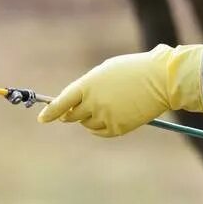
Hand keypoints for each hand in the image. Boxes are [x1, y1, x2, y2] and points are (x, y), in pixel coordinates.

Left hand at [37, 44, 202, 136]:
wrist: (160, 80)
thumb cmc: (133, 70)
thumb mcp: (105, 72)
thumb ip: (88, 87)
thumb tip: (75, 104)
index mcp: (87, 85)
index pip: (62, 102)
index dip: (50, 112)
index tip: (42, 119)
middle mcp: (93, 103)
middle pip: (72, 116)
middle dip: (73, 113)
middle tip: (80, 109)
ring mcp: (104, 116)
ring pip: (87, 124)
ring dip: (90, 118)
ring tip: (108, 105)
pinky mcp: (117, 128)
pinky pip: (100, 132)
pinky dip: (101, 127)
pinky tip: (112, 117)